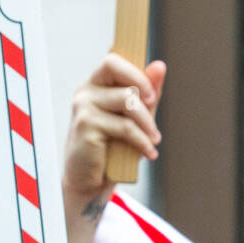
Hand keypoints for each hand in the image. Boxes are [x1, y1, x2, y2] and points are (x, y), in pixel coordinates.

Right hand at [64, 52, 165, 200]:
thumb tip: (160, 65)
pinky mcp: (86, 125)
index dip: (135, 68)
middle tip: (153, 105)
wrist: (92, 183)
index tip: (152, 92)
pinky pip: (124, 126)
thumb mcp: (136, 120)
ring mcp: (83, 106)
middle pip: (113, 64)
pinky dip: (142, 141)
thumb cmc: (113, 151)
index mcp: (96, 84)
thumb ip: (147, 95)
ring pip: (126, 99)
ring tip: (154, 140)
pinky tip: (149, 153)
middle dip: (141, 82)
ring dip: (147, 122)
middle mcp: (86, 90)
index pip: (114, 59)